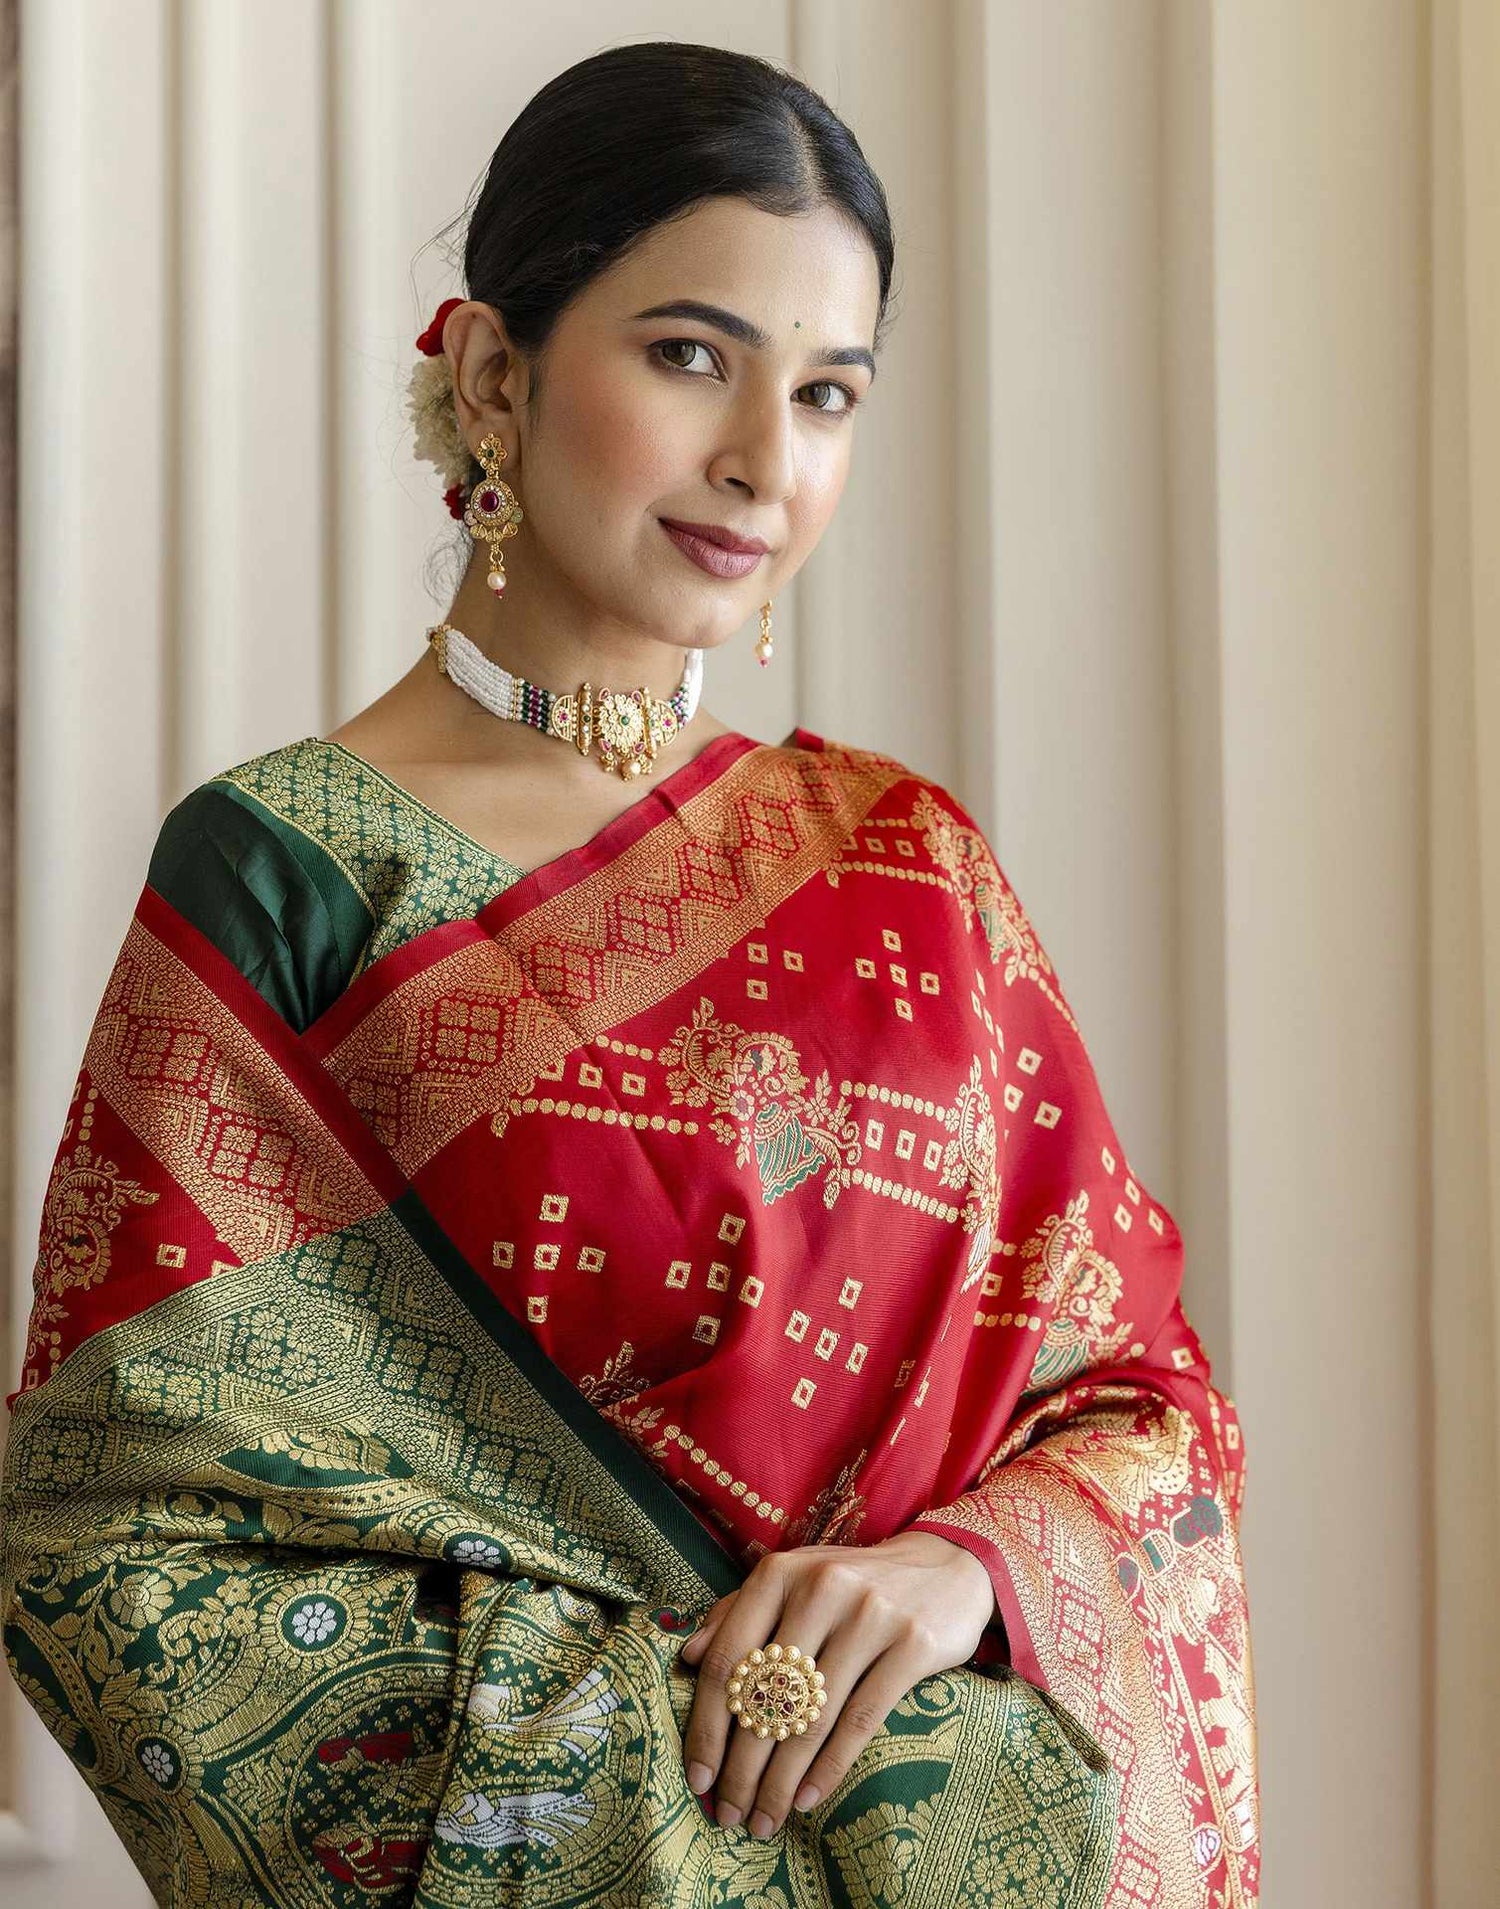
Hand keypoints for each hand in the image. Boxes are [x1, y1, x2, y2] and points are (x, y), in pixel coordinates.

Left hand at [677, 1530, 996, 1839]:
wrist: (946, 1566)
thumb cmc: (853, 1583)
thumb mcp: (794, 1582)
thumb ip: (739, 1612)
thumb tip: (687, 1656)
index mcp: (780, 1573)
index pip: (727, 1659)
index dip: (706, 1725)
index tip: (697, 1778)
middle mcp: (821, 1588)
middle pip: (765, 1697)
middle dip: (740, 1769)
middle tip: (727, 1817)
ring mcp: (870, 1615)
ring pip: (810, 1718)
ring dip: (781, 1782)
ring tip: (764, 1821)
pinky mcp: (912, 1644)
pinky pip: (861, 1720)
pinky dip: (830, 1768)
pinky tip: (809, 1799)